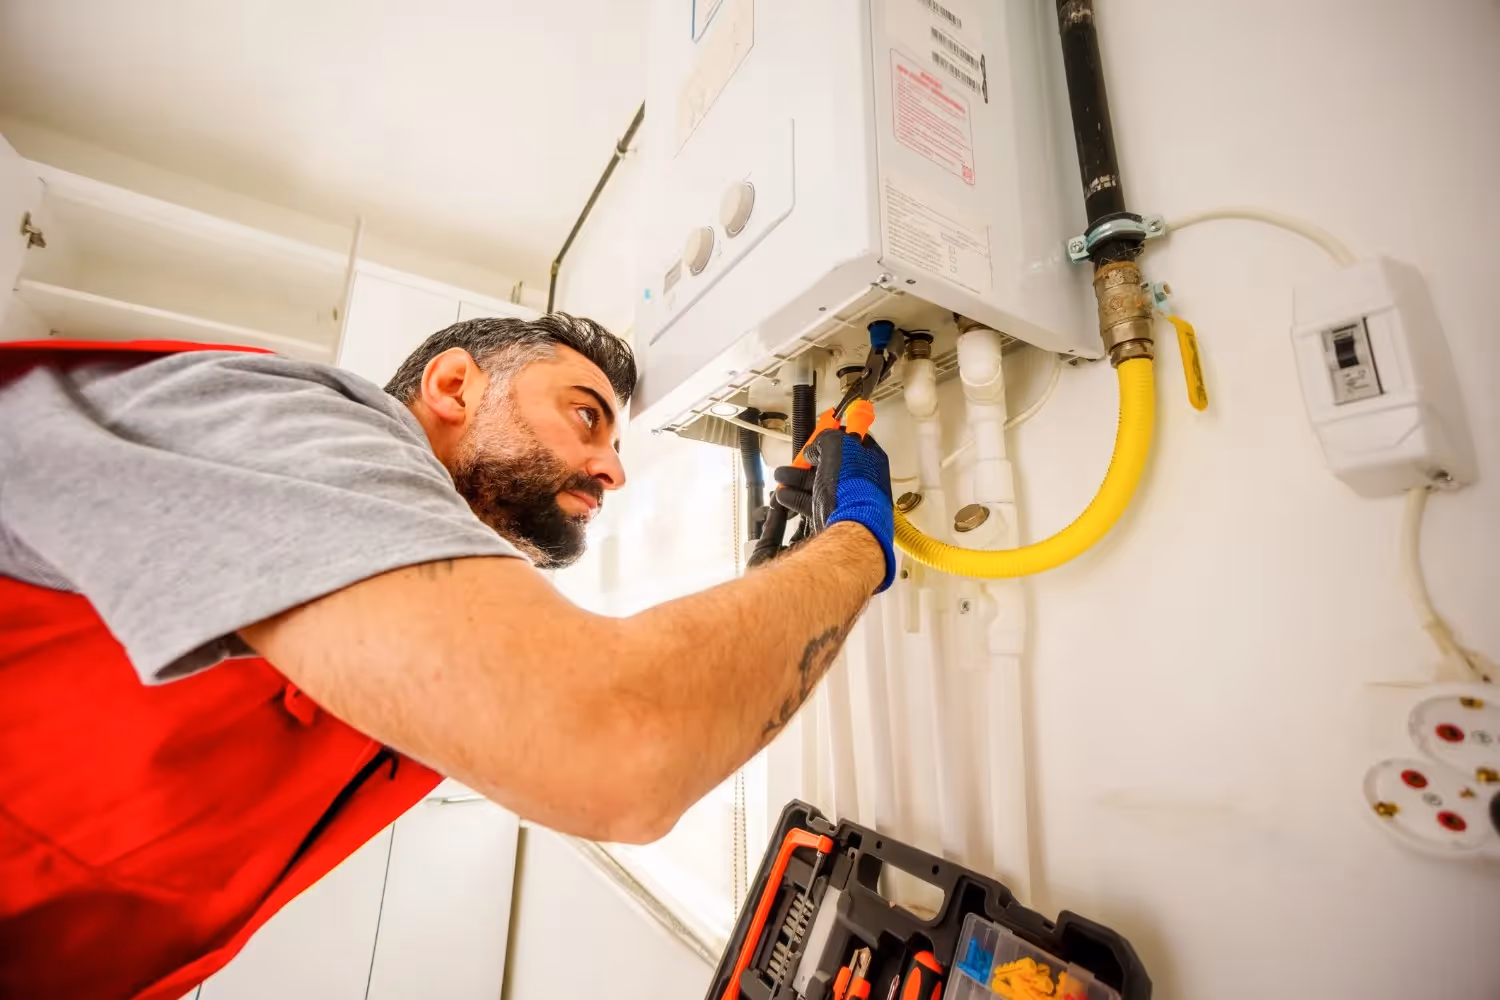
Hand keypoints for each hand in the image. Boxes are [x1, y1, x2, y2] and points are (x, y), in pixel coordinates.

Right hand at [771, 420, 894, 591]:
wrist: (850, 528)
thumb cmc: (851, 488)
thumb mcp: (836, 447)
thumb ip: (825, 439)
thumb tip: (816, 448)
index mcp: (870, 459)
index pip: (853, 439)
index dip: (834, 435)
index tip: (819, 435)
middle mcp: (863, 480)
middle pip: (833, 463)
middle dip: (809, 460)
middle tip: (798, 458)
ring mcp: (850, 500)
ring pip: (820, 484)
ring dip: (798, 479)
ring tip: (781, 476)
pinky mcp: (836, 517)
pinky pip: (814, 504)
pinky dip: (797, 498)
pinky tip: (784, 495)